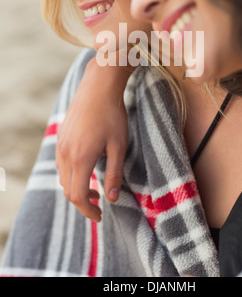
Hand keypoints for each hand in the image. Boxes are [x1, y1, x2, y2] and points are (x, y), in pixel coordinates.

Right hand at [56, 57, 128, 221]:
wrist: (98, 86)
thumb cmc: (113, 114)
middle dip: (83, 202)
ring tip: (95, 187)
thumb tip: (111, 198)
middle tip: (99, 204)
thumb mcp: (119, 145)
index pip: (78, 195)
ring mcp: (61, 144)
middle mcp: (66, 153)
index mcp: (81, 158)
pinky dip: (71, 174)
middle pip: (68, 189)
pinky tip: (86, 167)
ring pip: (63, 177)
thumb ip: (115, 174)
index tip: (100, 216)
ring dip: (76, 187)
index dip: (88, 210)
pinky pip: (61, 163)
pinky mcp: (60, 136)